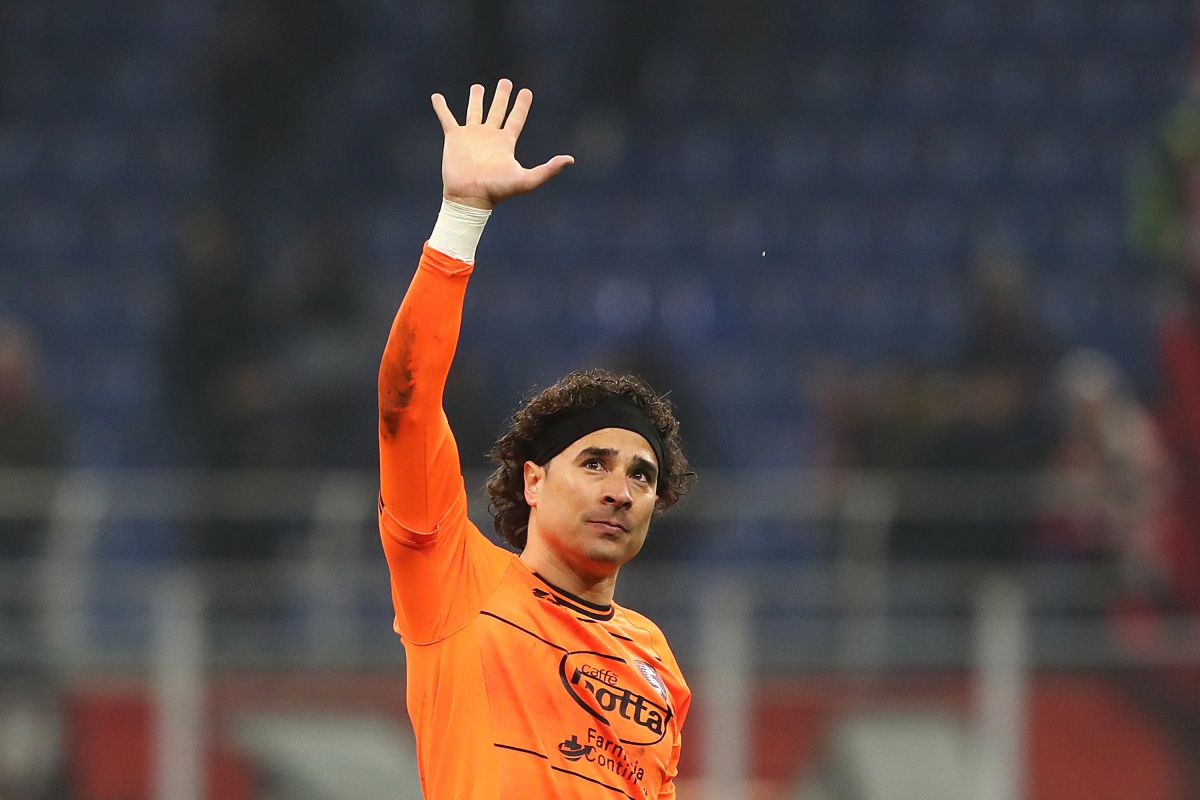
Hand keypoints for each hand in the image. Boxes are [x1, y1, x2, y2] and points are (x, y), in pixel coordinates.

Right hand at [432, 79, 573, 209]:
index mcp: (505, 142)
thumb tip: (570, 160)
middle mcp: (489, 136)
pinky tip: (437, 97)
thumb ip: (548, 169)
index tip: (526, 91)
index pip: (516, 118)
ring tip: (477, 87)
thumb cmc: (497, 190)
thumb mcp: (526, 180)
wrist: (470, 197)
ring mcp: (471, 136)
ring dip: (476, 99)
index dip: (522, 105)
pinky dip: (442, 108)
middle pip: (497, 110)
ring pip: (475, 111)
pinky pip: (447, 118)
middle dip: (502, 96)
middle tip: (506, 82)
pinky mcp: (454, 138)